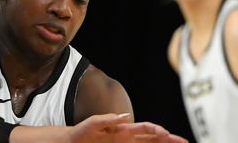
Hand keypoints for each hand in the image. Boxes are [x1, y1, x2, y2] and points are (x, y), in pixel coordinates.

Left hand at [69, 113, 187, 142]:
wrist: (71, 142)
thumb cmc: (81, 132)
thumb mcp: (92, 124)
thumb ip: (106, 119)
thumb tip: (125, 115)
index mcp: (121, 130)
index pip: (143, 128)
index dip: (155, 130)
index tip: (166, 134)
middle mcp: (127, 138)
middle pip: (152, 138)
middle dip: (168, 139)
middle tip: (183, 141)